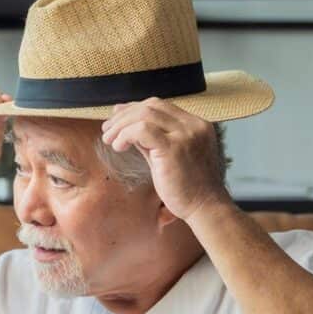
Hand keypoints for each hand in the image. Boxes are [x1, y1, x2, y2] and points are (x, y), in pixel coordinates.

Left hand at [101, 98, 232, 222]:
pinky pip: (143, 130)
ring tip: (109, 139)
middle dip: (124, 115)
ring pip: (145, 114)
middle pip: (151, 105)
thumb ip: (151, 140)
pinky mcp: (174, 148)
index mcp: (195, 124)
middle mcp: (193, 125)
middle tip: (107, 130)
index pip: (160, 105)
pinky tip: (118, 147)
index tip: (116, 118)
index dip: (134, 109)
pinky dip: (125, 135)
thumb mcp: (168, 156)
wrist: (205, 207)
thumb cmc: (188, 187)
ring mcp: (185, 135)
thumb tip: (127, 127)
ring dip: (121, 125)